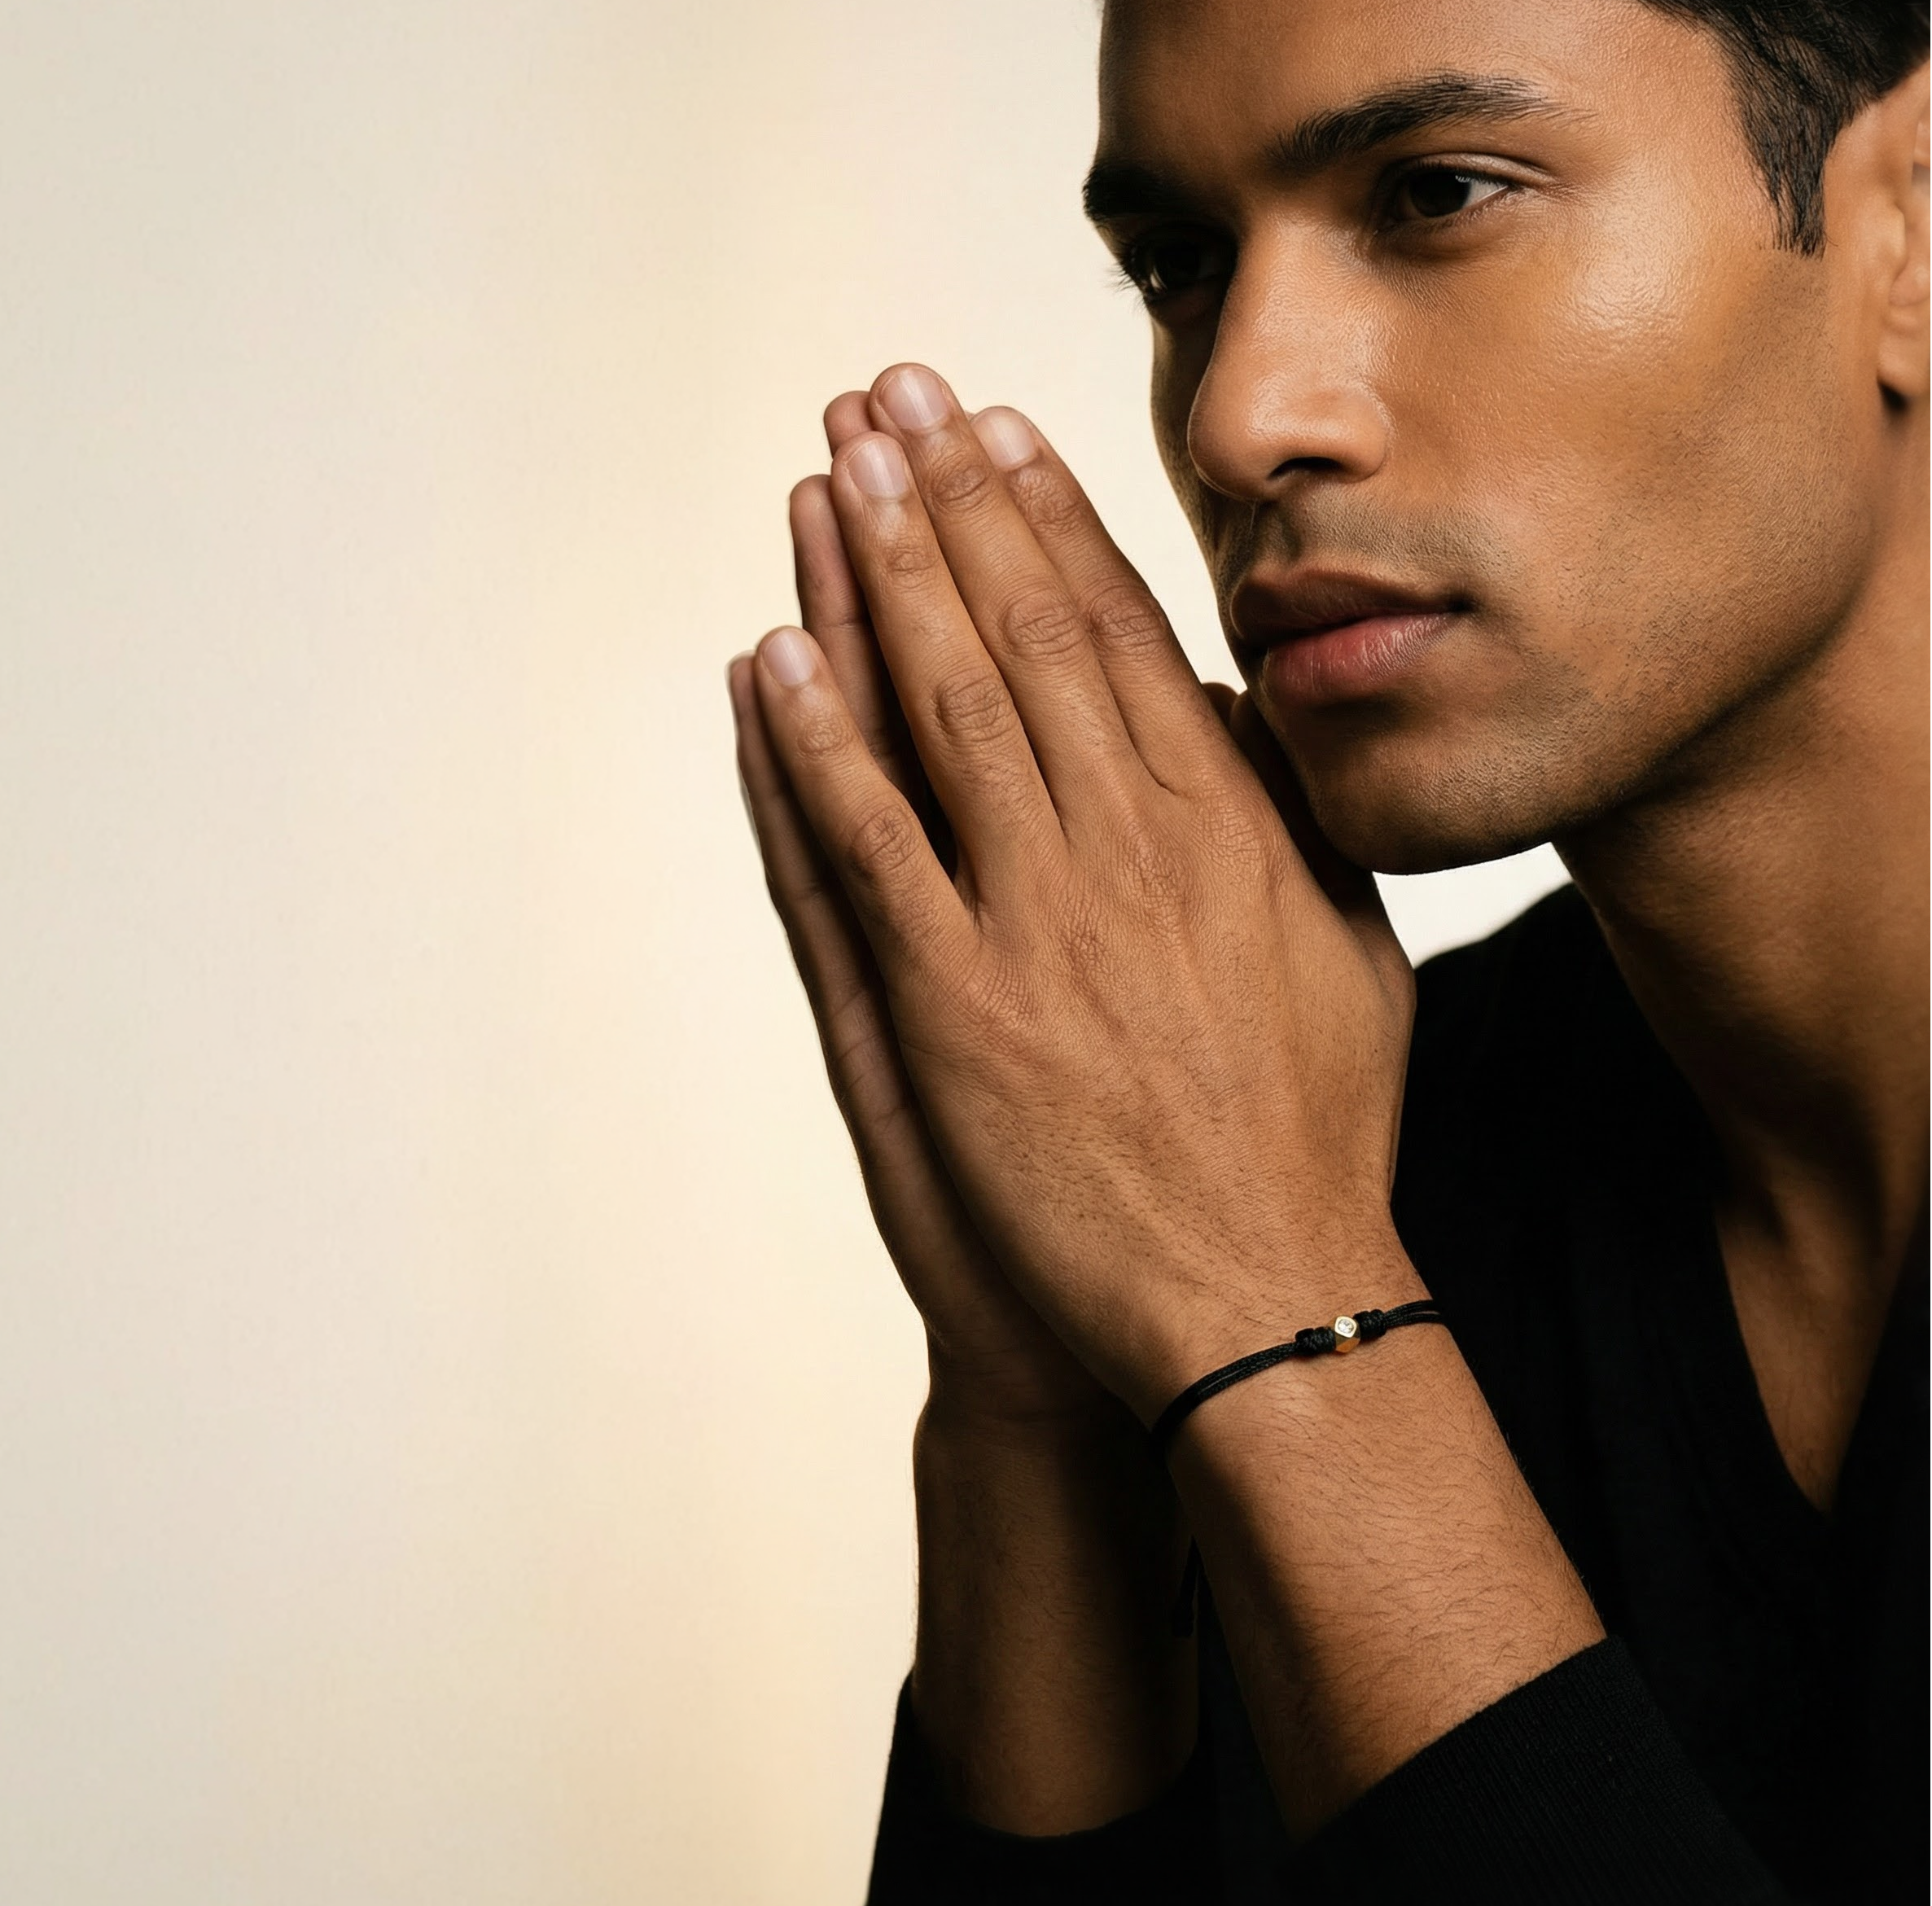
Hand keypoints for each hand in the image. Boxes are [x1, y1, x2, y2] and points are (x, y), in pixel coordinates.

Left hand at [746, 365, 1422, 1418]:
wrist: (1262, 1296)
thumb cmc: (1315, 1132)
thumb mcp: (1352, 950)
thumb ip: (1290, 821)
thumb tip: (1235, 710)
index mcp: (1223, 823)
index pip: (1115, 633)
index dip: (1046, 519)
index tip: (998, 428)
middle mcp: (1123, 847)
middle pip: (1013, 640)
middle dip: (946, 504)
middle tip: (889, 396)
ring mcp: (1031, 924)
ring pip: (933, 716)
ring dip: (870, 586)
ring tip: (828, 477)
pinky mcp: (950, 1009)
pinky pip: (866, 851)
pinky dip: (811, 751)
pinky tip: (766, 663)